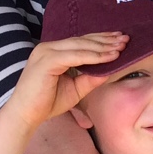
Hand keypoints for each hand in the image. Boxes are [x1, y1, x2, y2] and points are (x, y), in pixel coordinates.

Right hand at [3, 33, 126, 130]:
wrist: (26, 115)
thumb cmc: (48, 102)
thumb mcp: (76, 88)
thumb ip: (91, 77)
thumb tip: (111, 69)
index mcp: (54, 51)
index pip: (81, 41)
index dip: (101, 40)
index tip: (120, 39)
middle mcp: (49, 48)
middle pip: (83, 40)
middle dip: (106, 40)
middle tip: (126, 39)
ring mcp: (46, 52)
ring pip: (80, 45)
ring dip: (103, 46)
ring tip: (121, 47)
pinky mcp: (46, 60)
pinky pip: (75, 56)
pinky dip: (94, 56)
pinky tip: (109, 57)